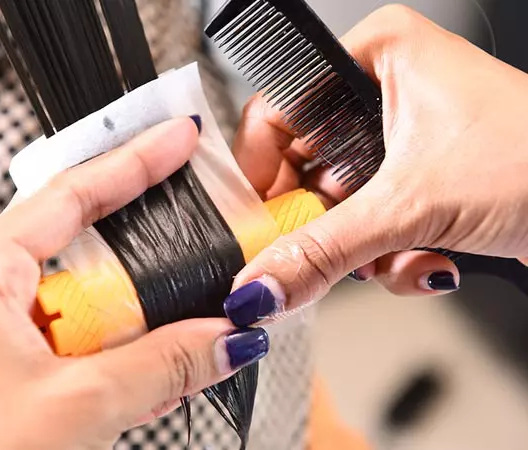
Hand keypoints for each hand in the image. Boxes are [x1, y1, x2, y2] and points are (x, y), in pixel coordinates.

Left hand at [0, 118, 268, 449]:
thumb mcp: (79, 407)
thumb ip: (164, 364)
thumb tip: (231, 337)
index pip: (67, 197)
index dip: (131, 164)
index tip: (178, 139)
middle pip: (85, 246)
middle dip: (147, 246)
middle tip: (203, 221)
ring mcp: (2, 336)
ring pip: (92, 303)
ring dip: (144, 316)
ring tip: (194, 315)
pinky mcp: (20, 372)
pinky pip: (85, 345)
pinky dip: (127, 354)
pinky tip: (164, 366)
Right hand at [222, 5, 527, 326]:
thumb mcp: (412, 204)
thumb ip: (323, 249)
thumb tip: (262, 282)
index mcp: (376, 57)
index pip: (278, 111)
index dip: (262, 171)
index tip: (258, 220)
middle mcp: (384, 93)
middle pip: (304, 166)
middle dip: (321, 220)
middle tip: (323, 245)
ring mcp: (400, 141)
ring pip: (336, 203)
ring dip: (361, 244)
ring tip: (397, 249)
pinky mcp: (417, 181)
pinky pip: (369, 222)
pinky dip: (389, 252)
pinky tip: (424, 256)